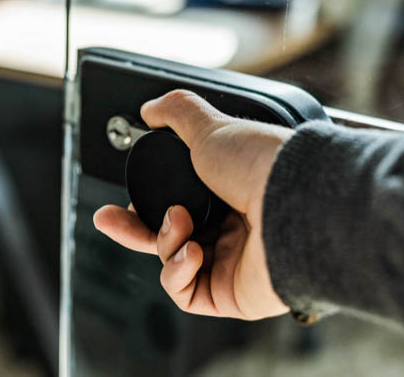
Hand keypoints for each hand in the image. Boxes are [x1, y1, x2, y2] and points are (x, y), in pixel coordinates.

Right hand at [93, 90, 293, 319]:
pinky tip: (190, 252)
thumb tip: (151, 109)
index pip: (176, 201)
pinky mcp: (233, 294)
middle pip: (168, 236)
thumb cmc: (263, 165)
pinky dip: (177, 273)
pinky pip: (187, 294)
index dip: (145, 203)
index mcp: (230, 189)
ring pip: (172, 264)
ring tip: (180, 223)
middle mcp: (233, 227)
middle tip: (108, 219)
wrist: (295, 202)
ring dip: (164, 241)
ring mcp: (233, 262)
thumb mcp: (211, 127)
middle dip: (134, 229)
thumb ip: (176, 114)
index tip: (122, 199)